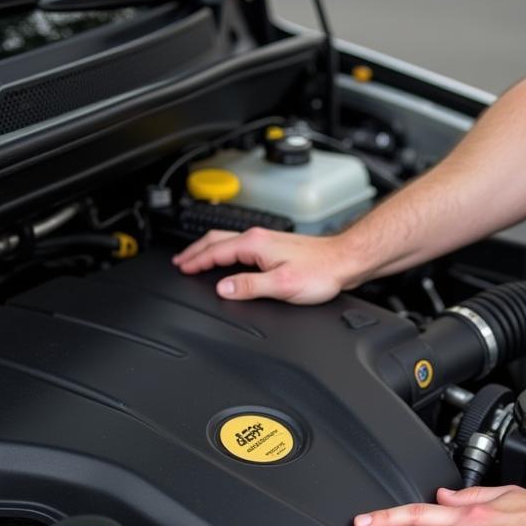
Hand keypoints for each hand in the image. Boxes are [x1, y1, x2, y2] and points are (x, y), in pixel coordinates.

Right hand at [172, 227, 367, 303]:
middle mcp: (259, 237)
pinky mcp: (275, 246)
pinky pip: (240, 245)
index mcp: (254, 244)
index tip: (182, 268)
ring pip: (228, 241)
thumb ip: (249, 286)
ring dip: (208, 250)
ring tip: (196, 259)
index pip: (215, 251)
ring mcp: (267, 240)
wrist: (344, 261)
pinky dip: (225, 252)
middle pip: (217, 240)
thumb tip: (223, 288)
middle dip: (195, 251)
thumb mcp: (281, 285)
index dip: (196, 261)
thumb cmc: (320, 271)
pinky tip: (227, 259)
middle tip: (180, 261)